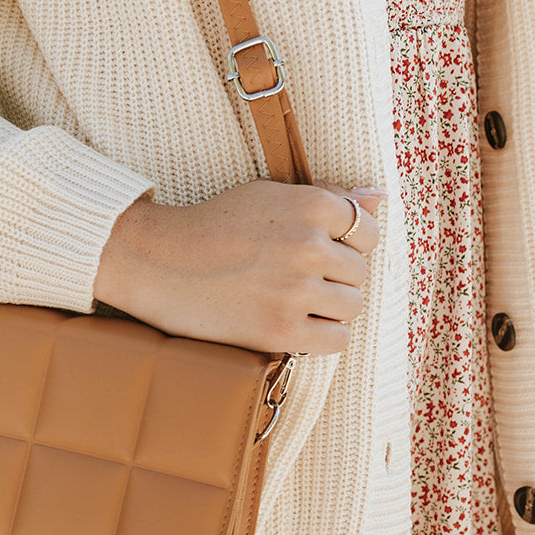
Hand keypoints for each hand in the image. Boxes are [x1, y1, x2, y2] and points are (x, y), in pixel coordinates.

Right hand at [94, 180, 383, 355]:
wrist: (156, 261)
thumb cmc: (212, 225)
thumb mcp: (268, 194)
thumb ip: (326, 197)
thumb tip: (379, 196)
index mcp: (310, 205)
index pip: (367, 231)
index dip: (347, 244)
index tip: (320, 251)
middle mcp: (309, 245)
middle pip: (359, 272)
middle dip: (334, 277)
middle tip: (297, 278)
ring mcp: (296, 290)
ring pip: (351, 306)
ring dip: (330, 307)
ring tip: (296, 302)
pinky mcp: (280, 329)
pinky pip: (336, 340)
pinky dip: (323, 336)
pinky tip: (296, 324)